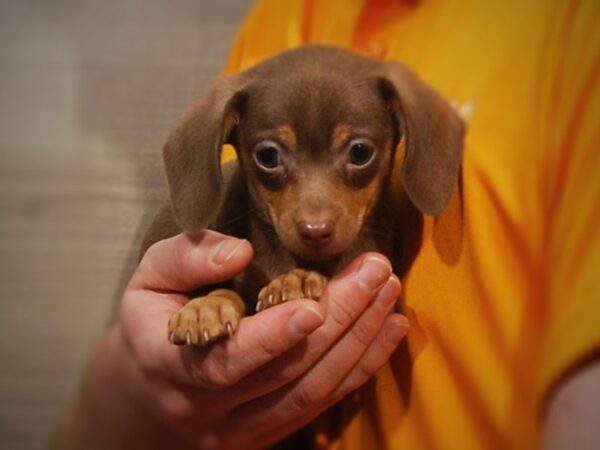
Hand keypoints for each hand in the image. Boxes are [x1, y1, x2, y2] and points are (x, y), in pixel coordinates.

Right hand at [54, 231, 408, 449]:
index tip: (315, 305)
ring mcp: (240, 428)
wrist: (148, 384)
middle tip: (374, 273)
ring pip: (310, 392)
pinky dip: (361, 366)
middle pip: (283, 373)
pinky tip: (389, 330)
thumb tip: (238, 252)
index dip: (272, 337)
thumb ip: (185, 259)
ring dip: (358, 342)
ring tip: (388, 294)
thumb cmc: (153, 317)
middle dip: (337, 321)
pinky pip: (321, 403)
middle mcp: (206, 407)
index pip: (225, 360)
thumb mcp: (150, 278)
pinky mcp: (268, 431)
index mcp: (169, 363)